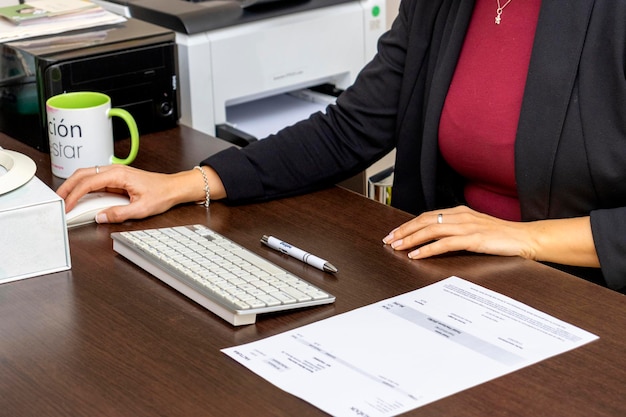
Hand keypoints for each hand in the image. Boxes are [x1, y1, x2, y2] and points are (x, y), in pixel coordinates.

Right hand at [56, 164, 213, 222]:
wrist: (174, 188)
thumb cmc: (162, 194)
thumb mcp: (141, 209)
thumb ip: (119, 214)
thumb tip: (100, 217)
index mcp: (119, 175)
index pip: (89, 183)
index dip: (74, 195)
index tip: (66, 206)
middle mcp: (115, 171)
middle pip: (82, 174)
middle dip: (67, 186)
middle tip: (57, 200)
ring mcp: (115, 174)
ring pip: (87, 175)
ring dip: (74, 186)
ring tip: (65, 199)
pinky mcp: (117, 179)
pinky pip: (96, 181)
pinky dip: (84, 187)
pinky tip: (80, 197)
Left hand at [382, 205, 599, 267]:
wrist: (525, 238)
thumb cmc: (501, 236)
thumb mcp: (475, 229)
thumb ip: (457, 230)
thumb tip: (436, 239)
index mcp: (460, 212)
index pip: (427, 216)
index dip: (409, 224)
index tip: (395, 233)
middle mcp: (460, 216)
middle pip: (424, 221)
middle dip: (404, 230)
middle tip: (388, 240)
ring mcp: (467, 226)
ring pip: (431, 230)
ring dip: (411, 239)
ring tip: (397, 247)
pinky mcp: (473, 239)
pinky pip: (444, 243)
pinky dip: (427, 249)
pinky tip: (416, 255)